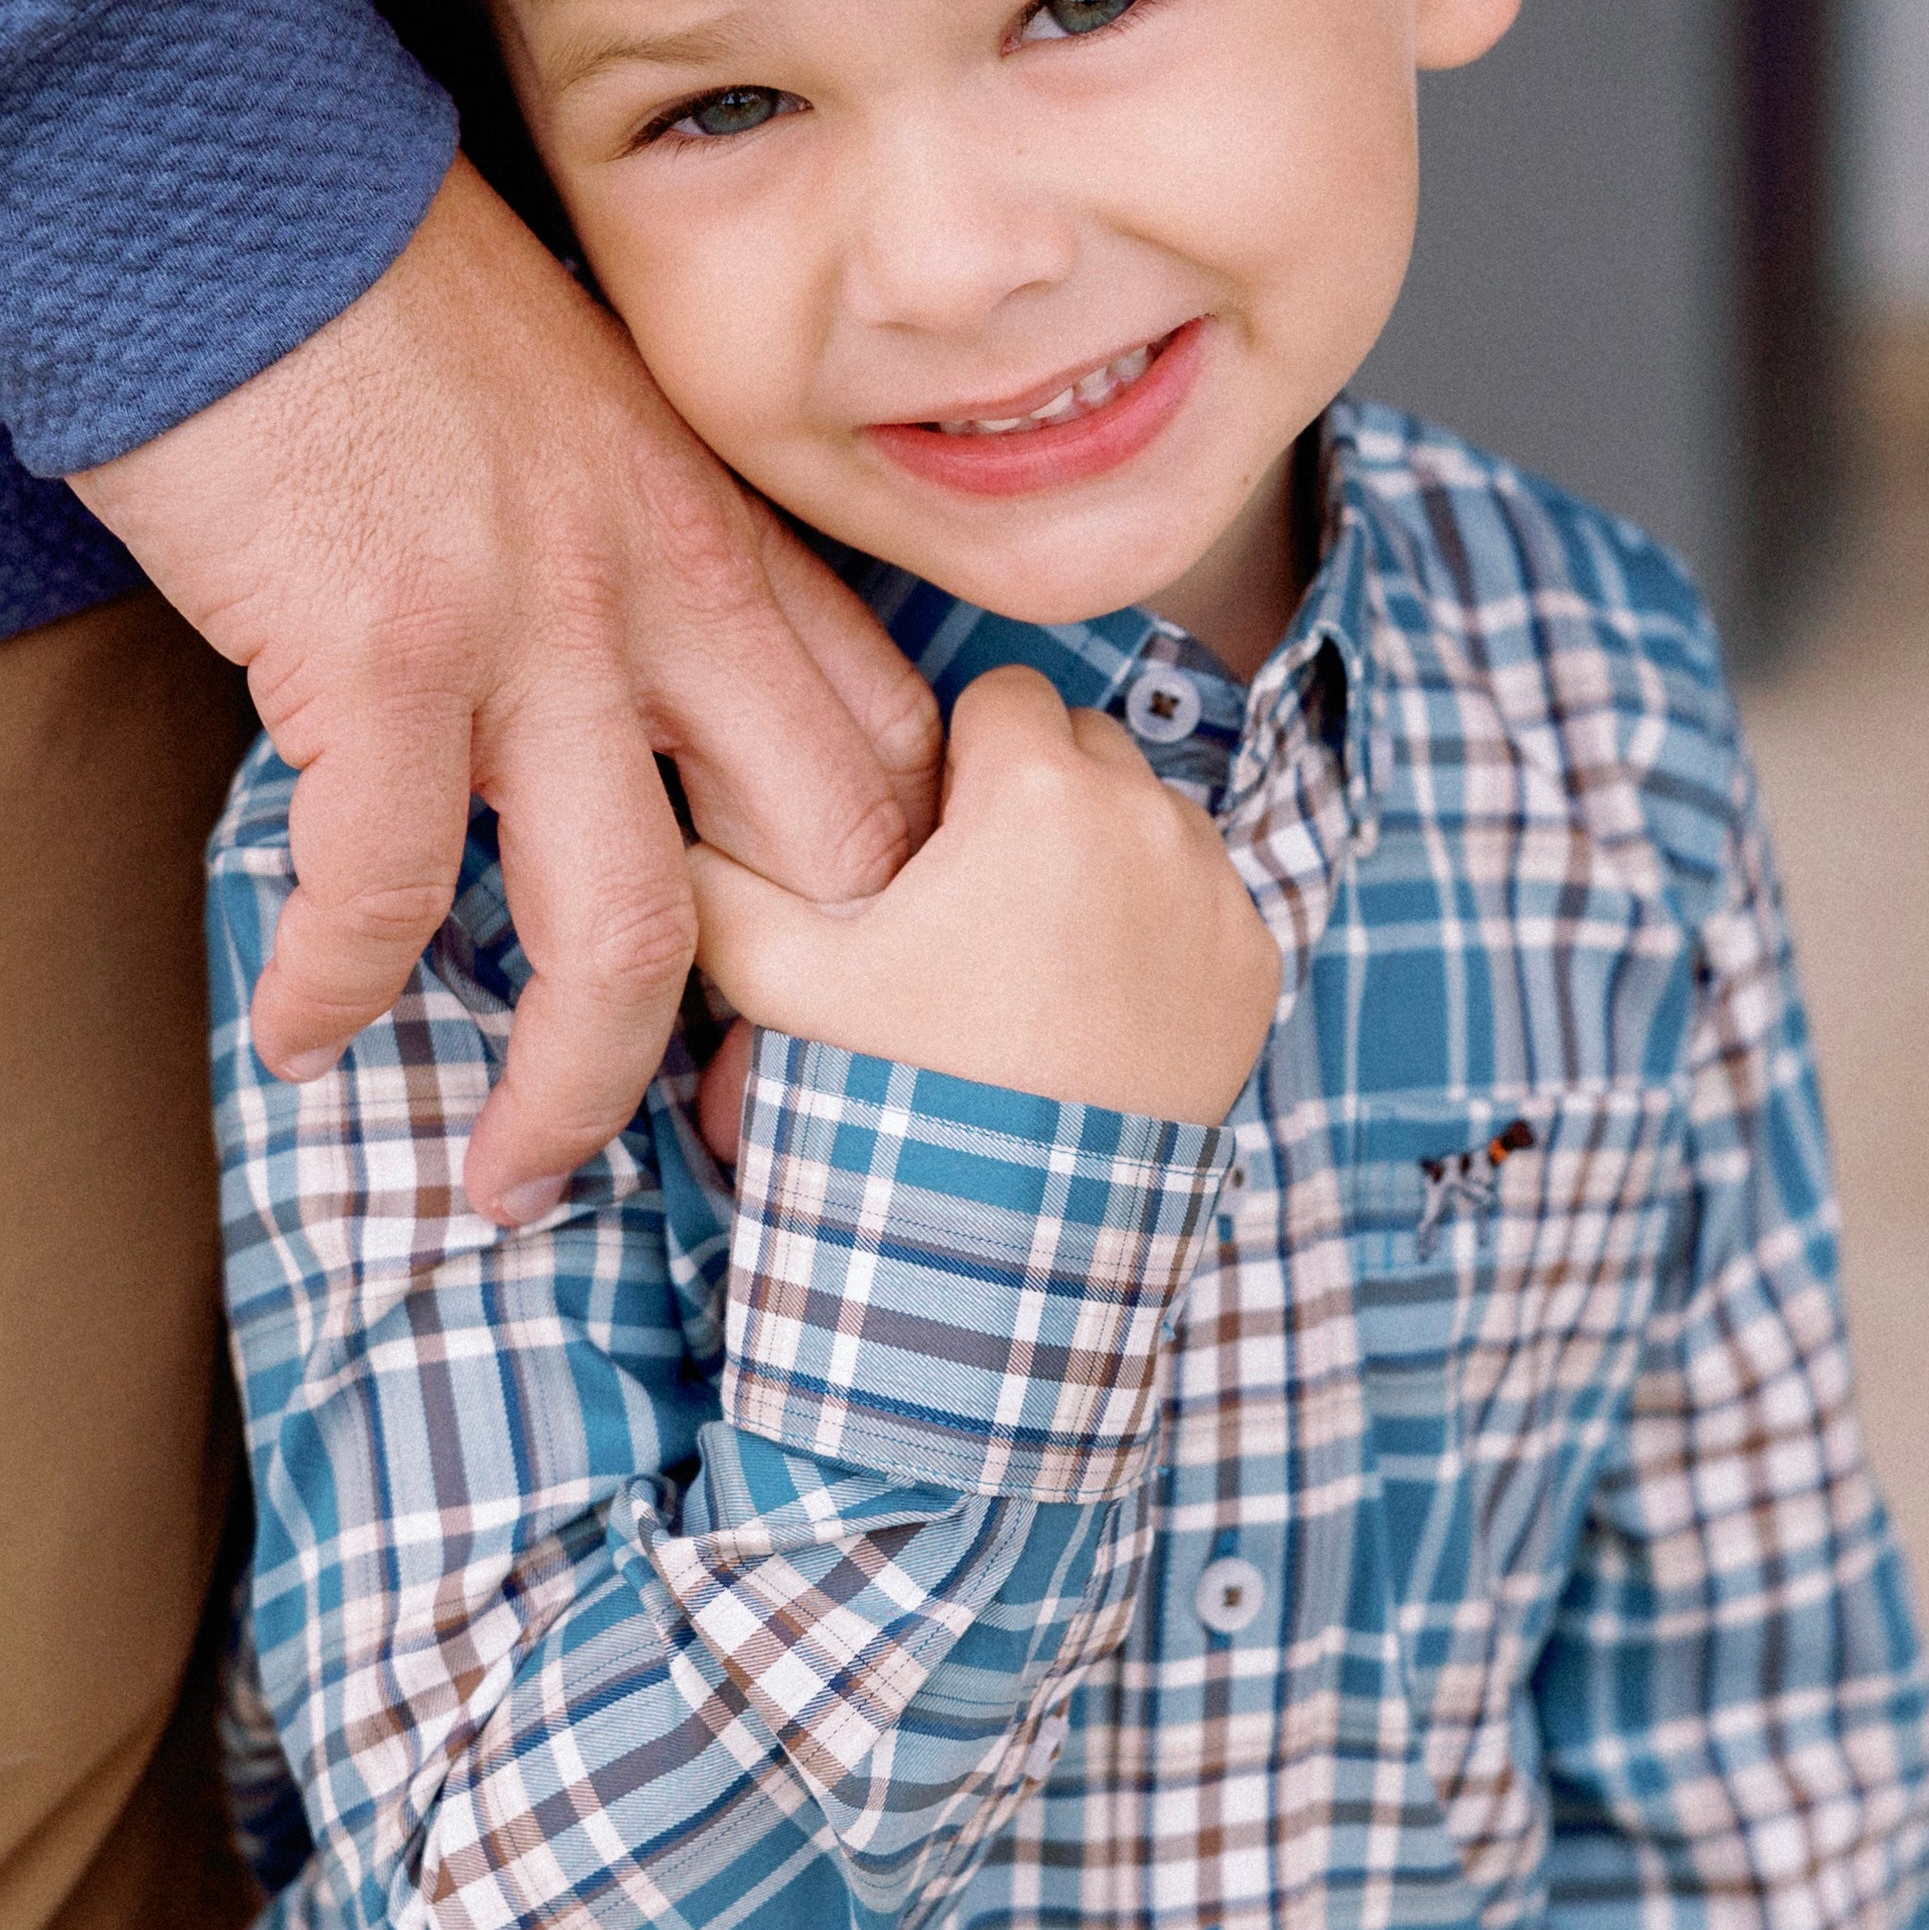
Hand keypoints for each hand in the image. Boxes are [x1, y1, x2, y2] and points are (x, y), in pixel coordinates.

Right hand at [72, 160, 938, 1213]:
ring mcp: (535, 629)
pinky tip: (299, 1032)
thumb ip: (630, 549)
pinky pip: (389, 890)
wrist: (214, 179)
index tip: (835, 1013)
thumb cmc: (365, 290)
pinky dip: (338, 988)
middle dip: (787, 1034)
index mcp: (723, 532)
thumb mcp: (571, 409)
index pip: (887, 752)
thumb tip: (614, 700)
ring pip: (625, 932)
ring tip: (506, 1181)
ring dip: (567, 1092)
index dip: (890, 911)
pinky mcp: (380, 654)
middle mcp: (667, 591)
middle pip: (819, 866)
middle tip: (717, 1139)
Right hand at [687, 666, 1280, 1132]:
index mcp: (1036, 791)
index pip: (1004, 694)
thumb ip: (716, 879)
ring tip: (1037, 959)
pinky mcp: (1253, 961)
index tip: (933, 840)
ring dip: (1102, 854)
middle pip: (1086, 744)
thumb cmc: (901, 1088)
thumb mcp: (782, 979)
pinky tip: (1098, 1005)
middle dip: (1035, 796)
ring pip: (1150, 816)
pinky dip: (1160, 929)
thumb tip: (675, 823)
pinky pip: (1205, 899)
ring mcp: (1215, 891)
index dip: (960, 760)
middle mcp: (1147, 817)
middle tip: (978, 901)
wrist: (1016, 1234)